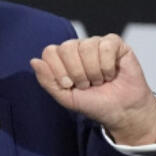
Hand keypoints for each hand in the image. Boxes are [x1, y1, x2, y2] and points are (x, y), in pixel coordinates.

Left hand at [30, 34, 155, 145]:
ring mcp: (96, 43)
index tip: (69, 85)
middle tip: (86, 84)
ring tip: (100, 81)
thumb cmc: (94, 103)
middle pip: (67, 47)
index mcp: (62, 58)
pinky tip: (111, 74)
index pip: (50, 52)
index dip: (59, 71)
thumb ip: (47, 81)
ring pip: (87, 47)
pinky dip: (108, 66)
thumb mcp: (65, 98)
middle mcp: (78, 47)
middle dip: (77, 72)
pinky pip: (106, 46)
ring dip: (94, 71)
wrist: (121, 111)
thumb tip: (34, 61)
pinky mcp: (115, 43)